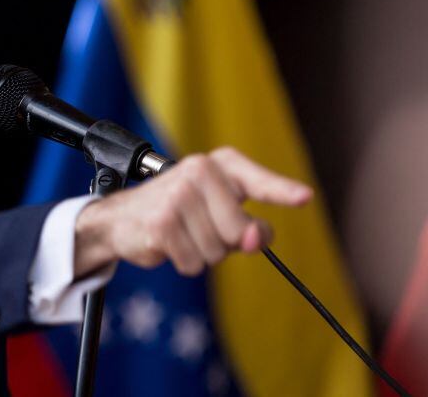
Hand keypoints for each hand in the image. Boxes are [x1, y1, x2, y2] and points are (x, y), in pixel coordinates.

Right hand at [73, 146, 312, 277]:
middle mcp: (199, 171)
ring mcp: (179, 194)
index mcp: (218, 164)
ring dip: (202, 254)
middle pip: (240, 231)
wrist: (121, 218)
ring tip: (182, 235)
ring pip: (217, 251)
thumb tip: (256, 239)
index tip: (306, 197)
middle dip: (225, 242)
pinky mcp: (162, 221)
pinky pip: (194, 262)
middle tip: (199, 229)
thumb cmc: (179, 213)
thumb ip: (251, 227)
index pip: (257, 180)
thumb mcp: (219, 214)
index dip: (281, 191)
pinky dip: (184, 262)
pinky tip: (168, 244)